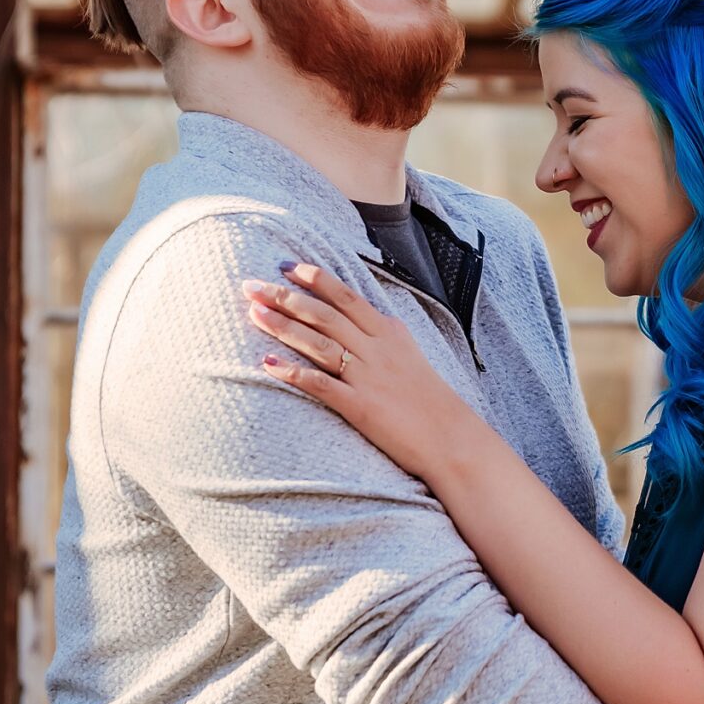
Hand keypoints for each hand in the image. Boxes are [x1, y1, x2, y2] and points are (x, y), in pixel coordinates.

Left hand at [242, 262, 465, 483]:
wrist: (452, 438)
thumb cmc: (429, 399)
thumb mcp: (409, 353)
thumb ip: (381, 333)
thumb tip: (357, 316)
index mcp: (389, 331)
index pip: (345, 296)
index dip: (314, 278)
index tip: (286, 266)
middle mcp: (376, 348)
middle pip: (324, 314)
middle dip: (285, 296)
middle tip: (251, 285)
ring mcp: (368, 376)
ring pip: (319, 343)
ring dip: (283, 326)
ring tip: (254, 313)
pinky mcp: (361, 407)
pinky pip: (321, 384)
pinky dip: (293, 372)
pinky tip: (267, 364)